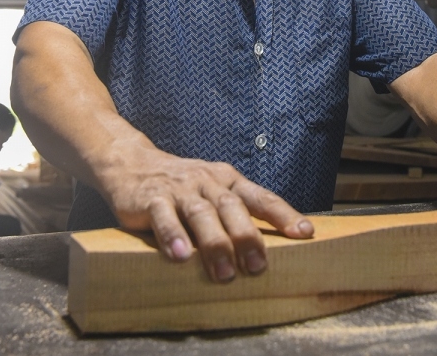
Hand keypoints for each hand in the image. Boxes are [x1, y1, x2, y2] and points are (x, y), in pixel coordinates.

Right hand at [100, 144, 314, 282]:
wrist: (131, 162)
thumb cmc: (181, 185)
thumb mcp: (213, 191)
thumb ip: (234, 214)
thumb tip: (266, 250)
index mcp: (228, 180)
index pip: (260, 197)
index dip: (283, 215)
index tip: (304, 233)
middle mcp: (207, 182)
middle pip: (233, 208)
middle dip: (247, 237)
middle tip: (259, 267)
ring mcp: (180, 189)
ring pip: (202, 214)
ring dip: (215, 244)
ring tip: (224, 273)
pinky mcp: (151, 198)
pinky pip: (164, 217)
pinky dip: (174, 236)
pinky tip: (181, 256)